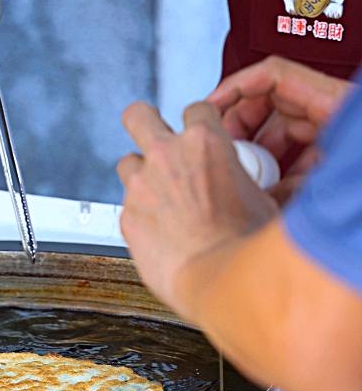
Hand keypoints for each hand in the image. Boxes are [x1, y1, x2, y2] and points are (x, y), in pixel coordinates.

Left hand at [116, 102, 278, 315]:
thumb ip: (249, 181)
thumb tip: (264, 185)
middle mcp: (167, 157)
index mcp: (206, 144)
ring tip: (159, 197)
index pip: (196, 108)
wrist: (221, 282)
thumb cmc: (247, 246)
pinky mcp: (126, 216)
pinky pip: (127, 206)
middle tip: (154, 136)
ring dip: (140, 174)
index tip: (199, 133)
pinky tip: (157, 230)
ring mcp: (141, 186)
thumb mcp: (264, 201)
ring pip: (127, 163)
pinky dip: (139, 213)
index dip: (198, 120)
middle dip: (145, 122)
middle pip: (138, 116)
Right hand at [206, 56, 353, 203]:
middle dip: (239, 128)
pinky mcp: (337, 147)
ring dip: (257, 153)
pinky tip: (273, 190)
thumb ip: (296, 186)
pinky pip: (299, 151)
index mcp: (335, 101)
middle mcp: (331, 108)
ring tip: (243, 176)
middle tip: (221, 152)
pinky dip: (281, 168)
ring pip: (280, 131)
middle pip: (269, 102)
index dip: (233, 88)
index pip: (273, 75)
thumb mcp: (338, 176)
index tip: (208, 109)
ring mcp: (333, 127)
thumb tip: (260, 198)